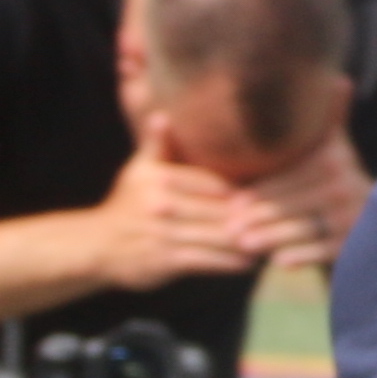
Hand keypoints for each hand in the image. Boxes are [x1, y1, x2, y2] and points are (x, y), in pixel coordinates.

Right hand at [85, 143, 263, 291]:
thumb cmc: (127, 204)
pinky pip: (208, 260)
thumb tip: (162, 114)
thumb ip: (155, 144)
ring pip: (217, 236)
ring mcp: (163, 233)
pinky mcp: (165, 260)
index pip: (214, 183)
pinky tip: (249, 262)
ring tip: (271, 240)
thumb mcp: (138, 170)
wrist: (97, 245)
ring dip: (247, 241)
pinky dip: (230, 262)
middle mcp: (161, 203)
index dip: (241, 192)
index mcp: (159, 177)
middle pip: (220, 210)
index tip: (267, 196)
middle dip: (250, 217)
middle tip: (279, 220)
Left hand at [217, 133, 368, 266]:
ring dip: (272, 236)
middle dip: (259, 215)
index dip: (258, 190)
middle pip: (294, 200)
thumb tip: (211, 124)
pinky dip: (303, 255)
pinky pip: (325, 248)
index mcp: (330, 153)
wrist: (357, 224)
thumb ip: (277, 142)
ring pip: (305, 225)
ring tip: (244, 244)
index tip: (230, 204)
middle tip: (229, 229)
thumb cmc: (309, 188)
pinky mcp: (356, 240)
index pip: (289, 173)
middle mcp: (346, 179)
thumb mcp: (302, 160)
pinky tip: (279, 262)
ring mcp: (355, 211)